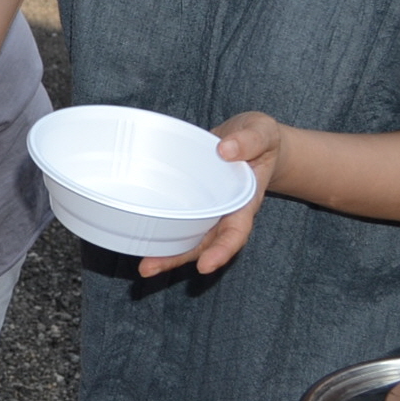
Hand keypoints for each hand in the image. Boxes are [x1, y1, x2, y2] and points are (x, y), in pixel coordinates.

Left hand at [138, 111, 281, 277]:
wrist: (250, 139)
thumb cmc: (259, 138)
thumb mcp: (262, 132)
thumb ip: (250, 141)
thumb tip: (226, 150)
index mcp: (245, 201)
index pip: (235, 232)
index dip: (221, 250)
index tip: (205, 266)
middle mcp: (224, 211)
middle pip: (203, 244)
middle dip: (178, 259)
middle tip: (148, 268)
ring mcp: (207, 208)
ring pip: (187, 237)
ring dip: (165, 253)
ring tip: (142, 266)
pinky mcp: (191, 199)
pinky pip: (176, 218)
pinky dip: (159, 229)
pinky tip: (137, 237)